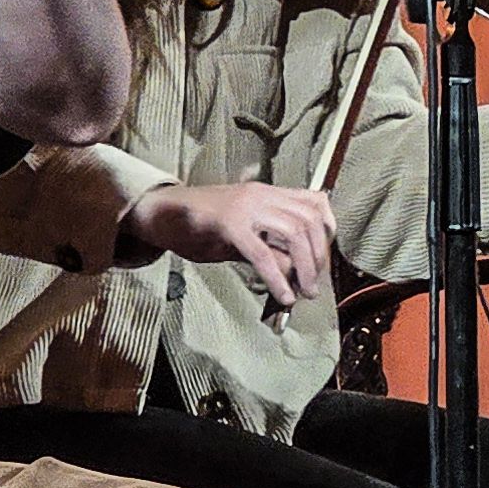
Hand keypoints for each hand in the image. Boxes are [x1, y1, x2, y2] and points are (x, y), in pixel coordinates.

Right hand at [124, 181, 337, 313]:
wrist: (162, 214)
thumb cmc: (201, 224)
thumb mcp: (243, 233)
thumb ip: (270, 246)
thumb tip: (296, 271)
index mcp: (267, 193)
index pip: (314, 202)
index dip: (327, 231)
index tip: (323, 259)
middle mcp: (261, 195)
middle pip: (308, 220)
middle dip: (318, 257)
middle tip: (314, 285)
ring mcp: (245, 208)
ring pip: (293, 233)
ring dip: (304, 268)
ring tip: (303, 293)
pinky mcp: (229, 225)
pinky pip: (263, 253)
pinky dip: (278, 278)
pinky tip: (283, 294)